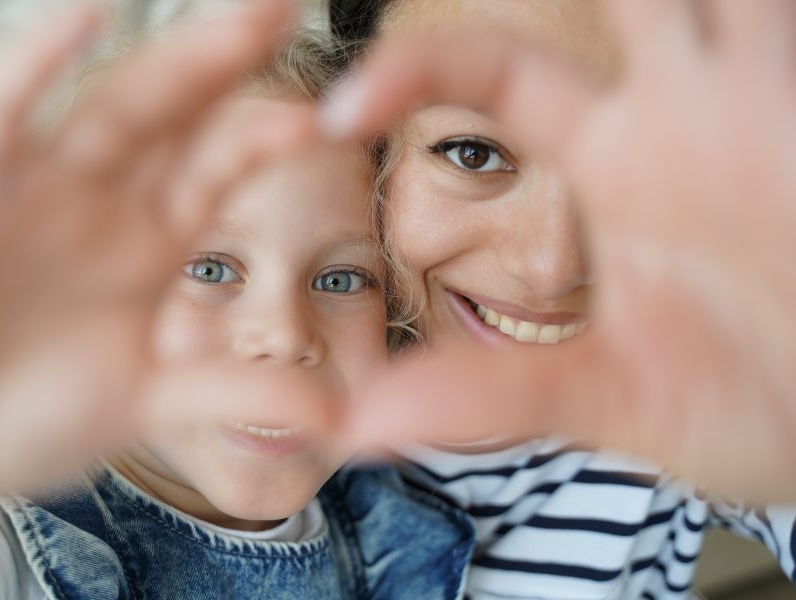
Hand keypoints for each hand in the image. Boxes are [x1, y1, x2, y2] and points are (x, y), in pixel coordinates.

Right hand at [0, 1, 317, 595]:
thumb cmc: (27, 425)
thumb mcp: (148, 403)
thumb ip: (234, 392)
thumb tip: (337, 413)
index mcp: (148, 246)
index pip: (219, 172)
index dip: (266, 141)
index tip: (327, 117)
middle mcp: (101, 205)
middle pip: (176, 119)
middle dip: (227, 66)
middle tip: (283, 8)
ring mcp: (35, 189)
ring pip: (111, 107)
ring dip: (169, 60)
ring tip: (235, 19)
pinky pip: (1, 112)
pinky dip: (35, 64)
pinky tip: (85, 18)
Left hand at [325, 0, 795, 501]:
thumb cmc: (738, 402)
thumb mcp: (607, 395)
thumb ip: (490, 396)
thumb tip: (358, 425)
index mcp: (613, 160)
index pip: (496, 72)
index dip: (416, 70)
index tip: (337, 107)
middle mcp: (676, 112)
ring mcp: (754, 99)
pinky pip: (779, 20)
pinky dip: (756, 9)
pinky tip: (744, 10)